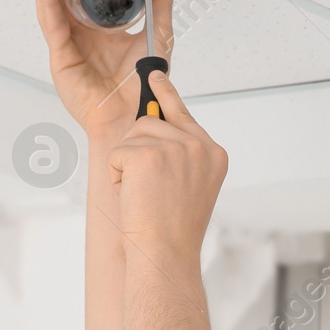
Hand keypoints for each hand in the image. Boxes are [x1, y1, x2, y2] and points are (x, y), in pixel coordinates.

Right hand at [33, 0, 178, 139]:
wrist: (137, 116)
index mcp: (101, 32)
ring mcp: (70, 48)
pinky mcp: (62, 59)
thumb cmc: (144, 85)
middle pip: (60, 0)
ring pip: (50, 10)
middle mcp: (83, 38)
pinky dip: (48, 4)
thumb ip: (162, 0)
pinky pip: (53, 27)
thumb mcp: (157, 32)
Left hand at [106, 72, 227, 259]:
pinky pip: (117, 152)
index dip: (166, 94)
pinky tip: (133, 196)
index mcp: (213, 154)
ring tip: (143, 196)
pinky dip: (116, 174)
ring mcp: (175, 147)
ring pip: (133, 136)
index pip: (184, 113)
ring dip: (128, 165)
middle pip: (151, 122)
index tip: (155, 75)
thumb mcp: (189, 186)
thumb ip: (180, 154)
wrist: (165, 253)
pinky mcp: (147, 153)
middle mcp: (199, 146)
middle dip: (138, 151)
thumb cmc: (172, 231)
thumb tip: (152, 122)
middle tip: (149, 190)